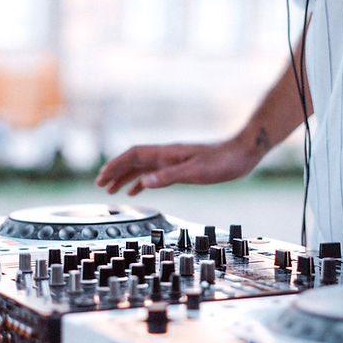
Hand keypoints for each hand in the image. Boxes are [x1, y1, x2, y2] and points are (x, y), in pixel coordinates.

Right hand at [95, 138, 260, 195]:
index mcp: (168, 152)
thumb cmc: (223, 162)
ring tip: (111, 189)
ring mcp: (174, 160)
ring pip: (143, 167)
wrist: (243, 154)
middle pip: (134, 160)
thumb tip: (143, 182)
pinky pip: (156, 173)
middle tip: (99, 184)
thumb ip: (169, 176)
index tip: (102, 176)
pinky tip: (139, 189)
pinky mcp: (182, 166)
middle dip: (115, 171)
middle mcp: (168, 154)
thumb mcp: (196, 172)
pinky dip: (143, 181)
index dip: (116, 164)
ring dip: (126, 177)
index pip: (134, 155)